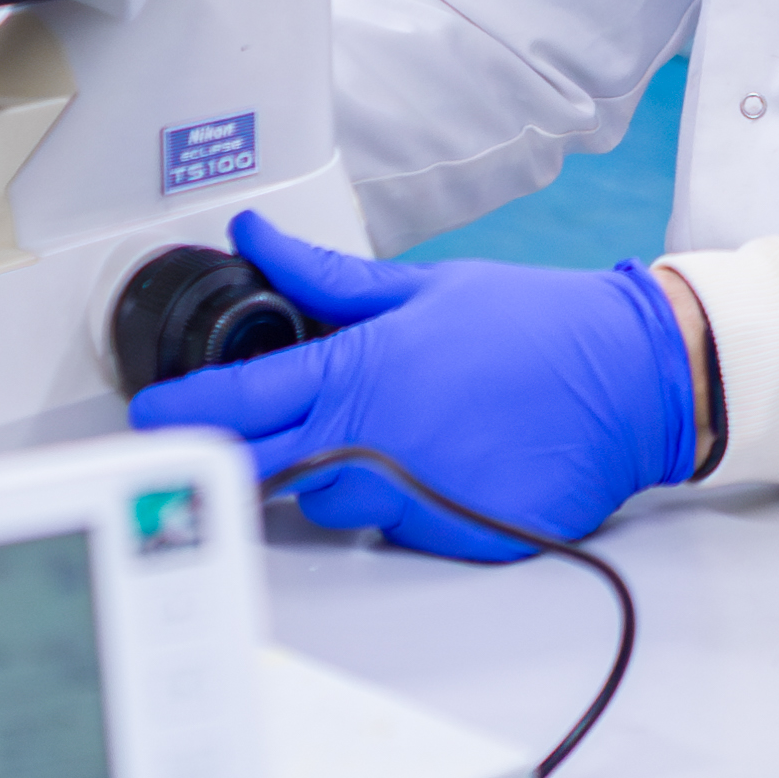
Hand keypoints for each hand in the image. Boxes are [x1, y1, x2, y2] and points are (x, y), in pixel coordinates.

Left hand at [126, 213, 695, 562]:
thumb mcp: (424, 288)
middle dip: (228, 459)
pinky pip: (392, 529)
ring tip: (378, 434)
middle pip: (258, 471)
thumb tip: (258, 236)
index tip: (149, 415)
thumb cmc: (533, 326)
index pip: (234, 406)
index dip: (179, 413)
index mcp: (358, 375)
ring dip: (327, 475)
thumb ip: (328, 281)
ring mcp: (411, 501)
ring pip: (325, 504)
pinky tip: (433, 463)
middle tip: (219, 442)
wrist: (629, 379)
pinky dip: (396, 502)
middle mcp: (374, 446)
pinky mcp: (450, 541)